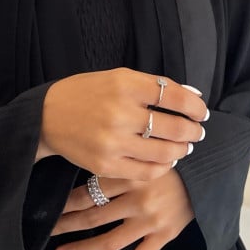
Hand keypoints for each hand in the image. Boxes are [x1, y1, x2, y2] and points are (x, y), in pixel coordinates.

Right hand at [41, 67, 207, 180]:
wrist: (47, 116)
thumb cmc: (88, 92)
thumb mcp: (119, 77)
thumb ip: (155, 86)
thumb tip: (194, 97)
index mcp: (125, 84)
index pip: (175, 96)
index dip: (196, 107)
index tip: (202, 112)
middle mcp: (120, 113)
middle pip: (174, 127)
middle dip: (193, 131)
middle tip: (198, 132)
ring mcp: (113, 141)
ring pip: (165, 152)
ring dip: (182, 150)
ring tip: (184, 146)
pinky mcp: (106, 164)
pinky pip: (147, 171)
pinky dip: (163, 166)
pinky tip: (166, 159)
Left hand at [49, 170, 194, 249]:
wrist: (206, 173)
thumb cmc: (167, 160)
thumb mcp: (140, 154)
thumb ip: (116, 164)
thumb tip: (80, 172)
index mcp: (130, 174)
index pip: (88, 191)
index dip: (66, 203)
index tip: (49, 208)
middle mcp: (139, 198)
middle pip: (92, 216)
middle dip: (66, 225)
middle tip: (47, 230)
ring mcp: (152, 220)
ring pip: (108, 242)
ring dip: (81, 249)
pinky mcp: (164, 236)